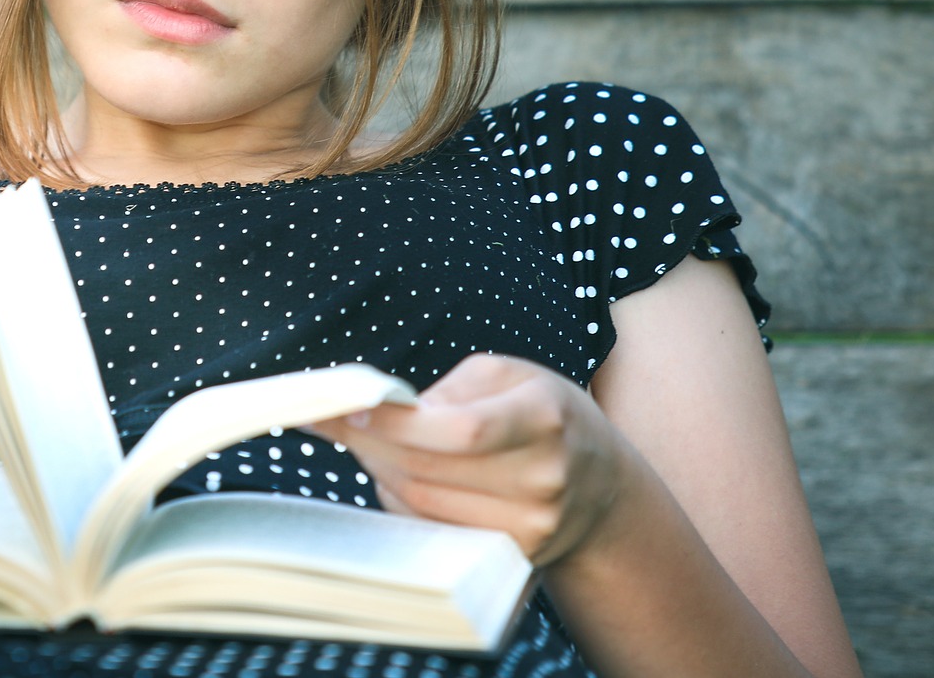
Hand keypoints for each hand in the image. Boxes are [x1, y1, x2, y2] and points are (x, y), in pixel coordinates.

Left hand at [305, 354, 634, 566]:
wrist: (600, 488)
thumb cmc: (544, 416)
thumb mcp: (511, 376)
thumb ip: (451, 388)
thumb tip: (388, 412)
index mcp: (545, 418)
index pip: (460, 429)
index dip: (395, 423)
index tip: (346, 407)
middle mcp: (544, 478)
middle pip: (429, 470)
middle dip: (368, 443)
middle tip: (332, 419)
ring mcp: (531, 527)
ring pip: (422, 502)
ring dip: (378, 470)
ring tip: (365, 442)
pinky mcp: (512, 557)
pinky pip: (433, 529)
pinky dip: (401, 500)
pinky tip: (394, 474)